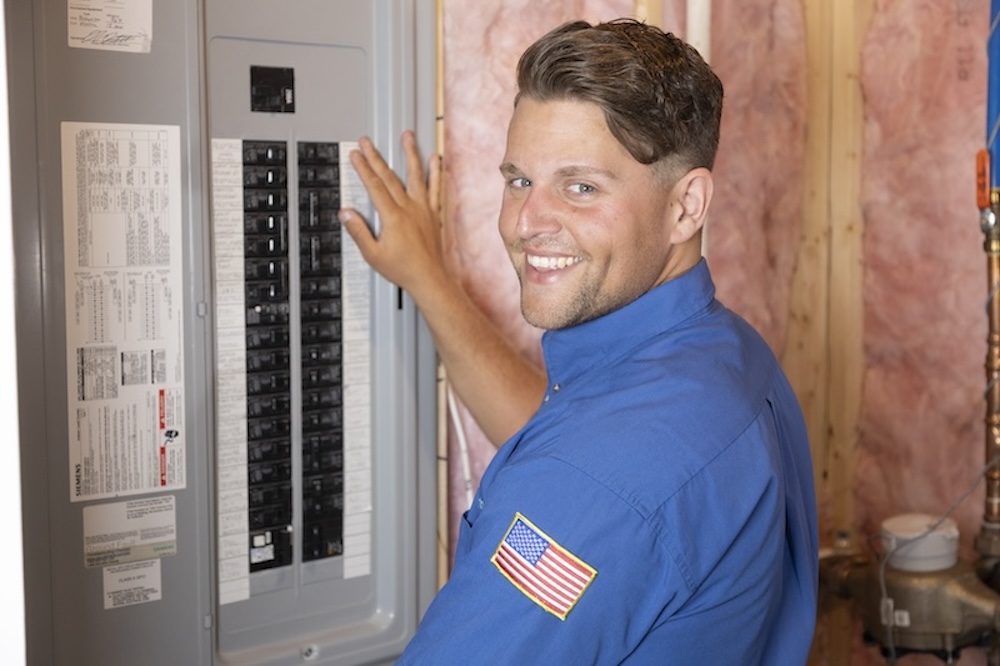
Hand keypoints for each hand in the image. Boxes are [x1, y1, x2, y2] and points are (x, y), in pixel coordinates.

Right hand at [339, 131, 445, 303]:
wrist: (429, 278)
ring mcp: (423, 209)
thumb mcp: (373, 255)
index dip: (363, 168)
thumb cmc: (403, 269)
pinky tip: (435, 160)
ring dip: (410, 154)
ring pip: (415, 175)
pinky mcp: (433, 214)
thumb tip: (346, 213)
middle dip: (376, 157)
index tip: (355, 155)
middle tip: (367, 142)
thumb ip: (358, 232)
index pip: (374, 186)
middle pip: (389, 176)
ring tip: (407, 137)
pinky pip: (435, 189)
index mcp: (392, 217)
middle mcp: (409, 209)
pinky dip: (435, 173)